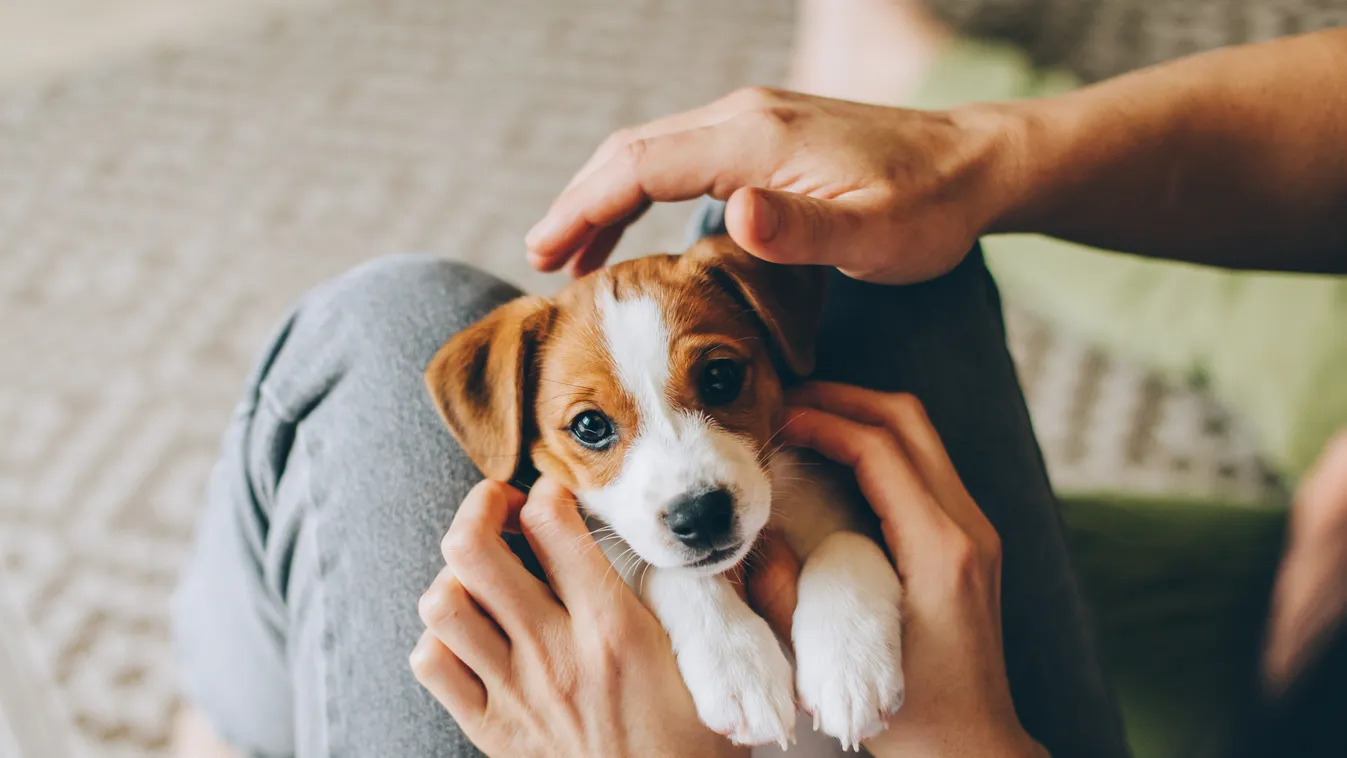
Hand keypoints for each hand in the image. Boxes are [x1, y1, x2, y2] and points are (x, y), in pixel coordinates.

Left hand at [410, 478, 745, 757]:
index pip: (553, 523)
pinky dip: (441, 639)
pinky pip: (433, 665)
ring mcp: (515, 692)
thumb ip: (700, 603)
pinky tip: (473, 634)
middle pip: (474, 550)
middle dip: (479, 509)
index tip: (557, 496)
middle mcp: (555, 653)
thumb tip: (703, 546)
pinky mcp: (491, 729)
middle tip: (501, 508)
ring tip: (484, 573)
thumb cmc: (693, 750)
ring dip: (456, 576)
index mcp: (615, 628)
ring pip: (444, 603)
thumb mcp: (708, 668)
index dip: (547, 492)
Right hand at [525, 87, 1013, 282]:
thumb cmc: (929, 208)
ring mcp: (754, 122)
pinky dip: (643, 191)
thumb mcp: (872, 234)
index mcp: (755, 138)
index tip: (544, 256)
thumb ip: (799, 228)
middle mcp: (744, 117)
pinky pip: (682, 158)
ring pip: (653, 151)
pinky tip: (641, 232)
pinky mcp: (767, 138)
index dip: (585, 209)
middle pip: (632, 150)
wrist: (977, 164)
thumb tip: (729, 213)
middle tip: (541, 261)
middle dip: (580, 203)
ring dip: (606, 197)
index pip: (640, 164)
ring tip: (575, 256)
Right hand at [749, 382, 1047, 757]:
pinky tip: (833, 462)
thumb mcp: (835, 661)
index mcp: (940, 550)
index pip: (880, 448)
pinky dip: (877, 447)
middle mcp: (967, 528)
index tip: (775, 418)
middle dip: (844, 398)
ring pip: (920, 436)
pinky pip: (923, 467)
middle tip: (785, 401)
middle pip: (908, 420)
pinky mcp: (968, 542)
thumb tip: (753, 537)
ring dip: (861, 417)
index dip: (822, 420)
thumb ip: (786, 597)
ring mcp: (975, 531)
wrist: (976, 750)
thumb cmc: (913, 718)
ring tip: (803, 421)